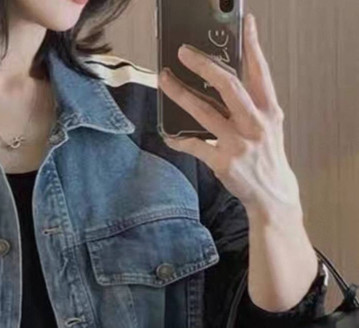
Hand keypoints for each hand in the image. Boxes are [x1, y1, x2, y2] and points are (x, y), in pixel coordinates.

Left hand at [158, 13, 302, 220]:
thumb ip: (252, 104)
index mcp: (268, 110)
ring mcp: (238, 143)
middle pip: (228, 86)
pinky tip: (169, 135)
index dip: (252, 45)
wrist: (272, 195)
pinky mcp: (223, 162)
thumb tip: (224, 81)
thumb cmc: (267, 158)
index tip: (246, 23)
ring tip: (164, 80)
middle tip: (184, 52)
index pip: (260, 71)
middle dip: (204, 66)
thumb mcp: (269, 126)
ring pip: (204, 112)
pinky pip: (195, 145)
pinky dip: (179, 140)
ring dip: (180, 94)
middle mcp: (254, 123)